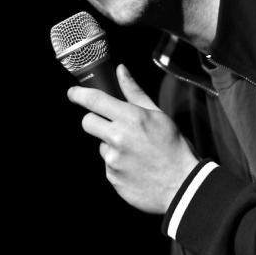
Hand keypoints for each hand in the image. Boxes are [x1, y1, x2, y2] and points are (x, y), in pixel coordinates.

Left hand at [67, 64, 198, 213]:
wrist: (182, 185)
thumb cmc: (174, 147)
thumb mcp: (158, 114)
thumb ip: (134, 92)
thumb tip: (121, 70)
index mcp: (131, 117)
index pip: (94, 100)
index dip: (79, 94)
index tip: (73, 93)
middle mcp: (117, 137)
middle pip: (87, 122)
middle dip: (95, 121)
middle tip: (112, 126)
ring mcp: (113, 159)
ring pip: (100, 145)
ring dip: (111, 145)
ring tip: (135, 151)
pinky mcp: (112, 177)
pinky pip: (108, 165)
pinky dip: (118, 164)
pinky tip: (135, 166)